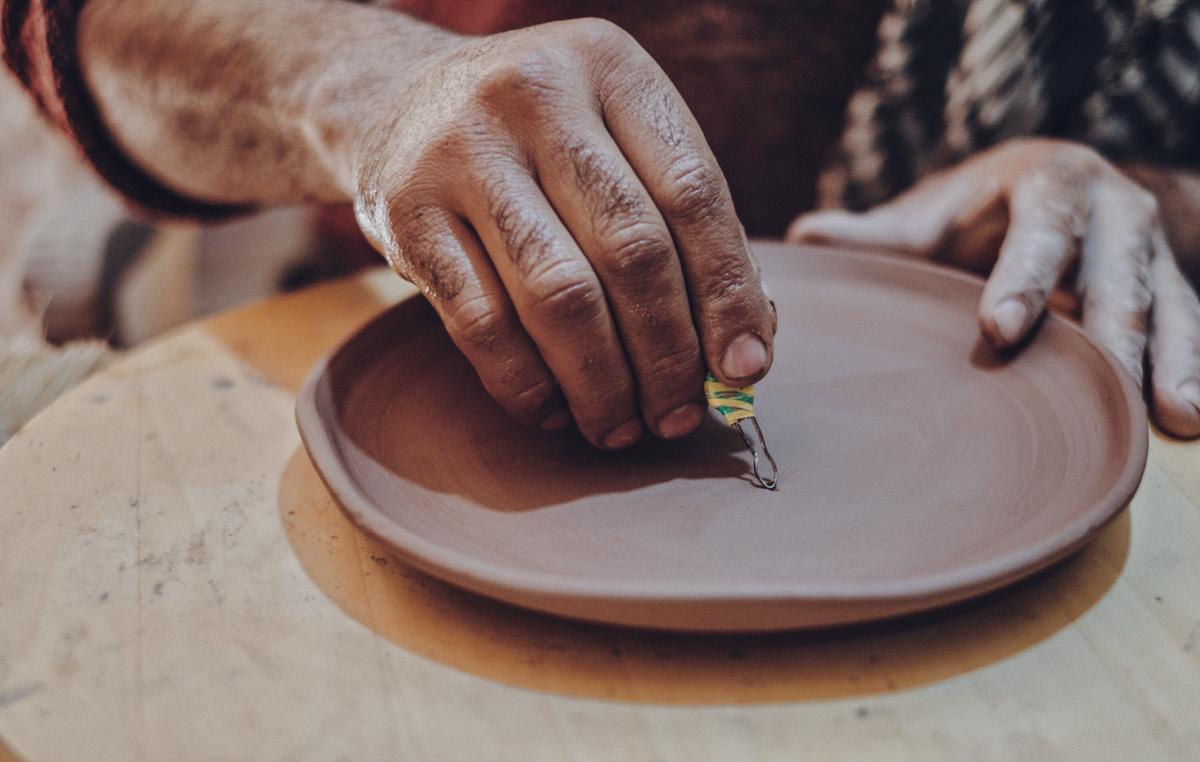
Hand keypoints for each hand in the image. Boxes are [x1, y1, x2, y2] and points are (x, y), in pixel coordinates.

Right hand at [349, 19, 774, 447]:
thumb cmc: (540, 137)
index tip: (746, 367)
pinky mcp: (405, 214)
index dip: (727, 292)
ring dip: (602, 384)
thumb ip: (679, 222)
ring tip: (623, 428)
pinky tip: (555, 412)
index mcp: (610, 67)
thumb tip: (746, 345)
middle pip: (630, 249)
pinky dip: (526, 385)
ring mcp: (462, 152)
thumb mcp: (613, 133)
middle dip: (667, 353)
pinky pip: (482, 323)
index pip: (692, 193)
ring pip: (558, 295)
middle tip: (681, 417)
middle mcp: (535, 95)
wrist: (395, 99)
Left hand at [788, 138, 1199, 437]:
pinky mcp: (1177, 293)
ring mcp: (1155, 254)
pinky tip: (1193, 426)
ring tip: (1171, 421)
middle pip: (1119, 271)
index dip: (1023, 276)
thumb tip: (801, 241)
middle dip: (1111, 328)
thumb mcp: (932, 218)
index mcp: (1050, 183)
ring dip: (1169, 363)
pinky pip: (1193, 334)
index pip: (1041, 227)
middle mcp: (1116, 211)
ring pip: (1169, 307)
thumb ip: (873, 236)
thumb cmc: (983, 213)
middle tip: (1101, 385)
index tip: (998, 328)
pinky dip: (1196, 375)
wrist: (1065, 193)